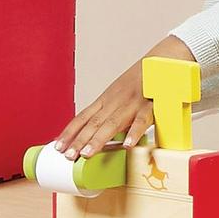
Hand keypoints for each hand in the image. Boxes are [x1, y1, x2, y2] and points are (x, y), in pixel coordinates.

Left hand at [56, 35, 193, 157]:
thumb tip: (93, 131)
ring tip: (87, 154)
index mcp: (106, 99)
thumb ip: (108, 111)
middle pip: (94, 123)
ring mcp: (132, 103)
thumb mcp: (118, 94)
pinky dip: (134, 132)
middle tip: (68, 155)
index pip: (83, 117)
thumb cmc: (140, 81)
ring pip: (113, 123)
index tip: (58, 146)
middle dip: (79, 140)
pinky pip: (142, 120)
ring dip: (99, 139)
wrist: (160, 62)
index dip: (69, 132)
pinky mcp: (150, 105)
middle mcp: (115, 102)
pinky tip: (127, 145)